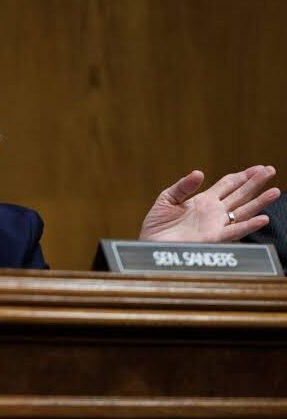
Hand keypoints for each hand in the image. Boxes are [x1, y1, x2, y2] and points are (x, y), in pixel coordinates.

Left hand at [139, 165, 279, 241]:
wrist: (149, 245)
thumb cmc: (156, 226)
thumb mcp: (167, 199)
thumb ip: (183, 186)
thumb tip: (199, 173)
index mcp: (203, 201)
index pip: (228, 185)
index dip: (242, 176)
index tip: (258, 167)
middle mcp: (213, 212)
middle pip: (239, 195)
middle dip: (255, 183)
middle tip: (271, 170)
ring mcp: (215, 225)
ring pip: (242, 211)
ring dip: (259, 202)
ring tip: (275, 191)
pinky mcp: (212, 238)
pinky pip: (233, 232)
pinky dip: (248, 225)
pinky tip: (261, 218)